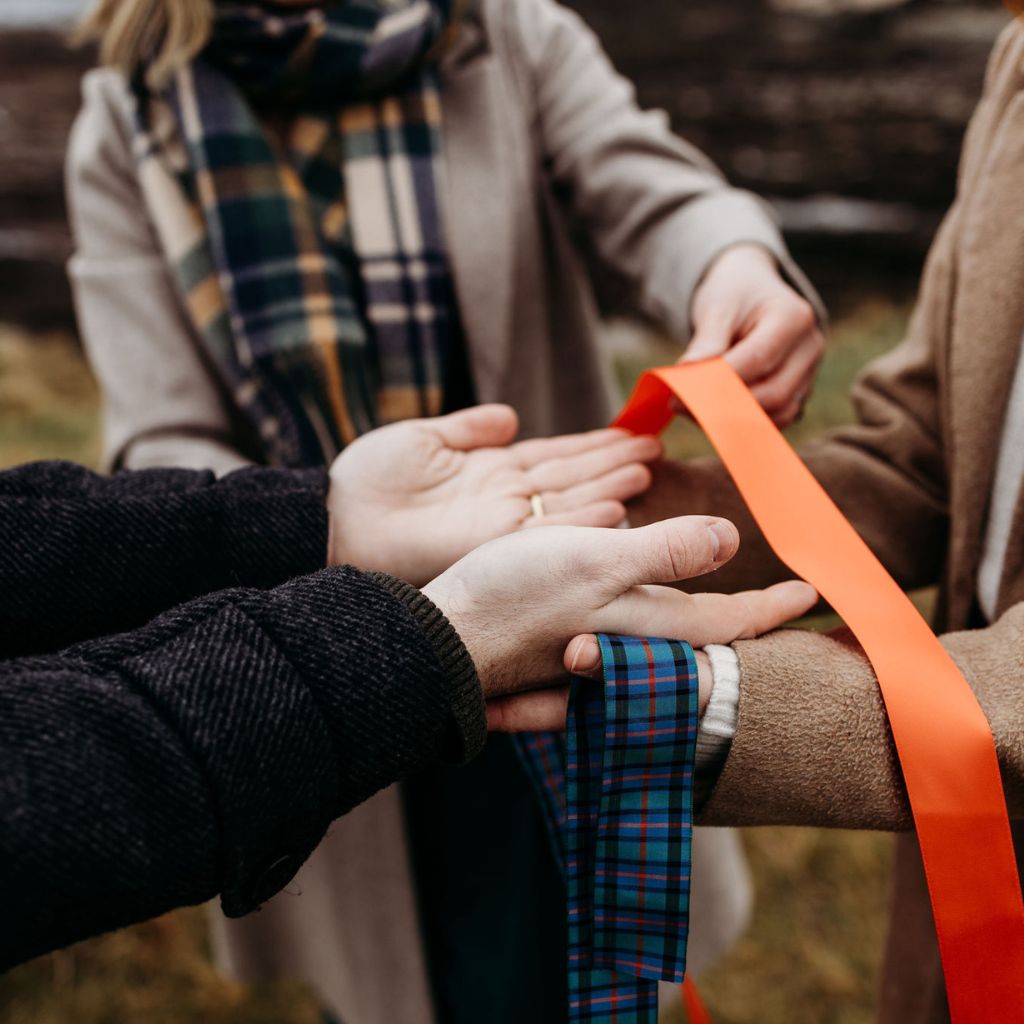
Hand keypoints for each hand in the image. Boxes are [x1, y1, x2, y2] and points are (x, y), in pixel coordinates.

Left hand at [328, 405, 661, 585]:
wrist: (334, 517)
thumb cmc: (367, 479)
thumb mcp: (423, 438)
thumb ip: (470, 428)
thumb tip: (510, 417)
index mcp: (487, 472)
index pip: (552, 456)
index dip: (591, 444)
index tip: (629, 431)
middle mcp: (502, 499)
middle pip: (569, 477)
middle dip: (611, 463)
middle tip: (654, 448)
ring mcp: (501, 523)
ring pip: (568, 504)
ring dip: (607, 488)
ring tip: (644, 470)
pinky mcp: (493, 546)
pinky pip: (548, 533)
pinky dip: (582, 523)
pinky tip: (614, 509)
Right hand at [421, 514, 816, 727]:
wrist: (441, 641)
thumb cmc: (514, 597)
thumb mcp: (595, 561)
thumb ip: (665, 553)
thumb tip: (732, 542)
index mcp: (646, 626)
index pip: (728, 621)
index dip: (773, 606)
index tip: (813, 593)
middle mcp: (629, 649)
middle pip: (704, 640)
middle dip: (747, 625)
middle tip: (781, 610)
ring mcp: (596, 656)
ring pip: (666, 644)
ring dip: (705, 628)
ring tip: (727, 610)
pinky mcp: (563, 655)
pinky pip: (627, 648)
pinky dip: (653, 636)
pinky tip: (646, 626)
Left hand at [685, 244, 824, 426]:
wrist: (752, 291)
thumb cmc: (734, 294)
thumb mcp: (717, 307)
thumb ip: (707, 342)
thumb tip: (687, 375)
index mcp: (794, 317)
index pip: (758, 360)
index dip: (718, 383)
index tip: (679, 395)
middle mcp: (810, 348)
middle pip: (772, 393)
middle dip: (724, 407)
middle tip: (680, 407)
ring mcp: (809, 373)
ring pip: (777, 414)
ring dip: (733, 421)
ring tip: (693, 410)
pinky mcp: (798, 393)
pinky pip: (775, 420)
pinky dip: (744, 425)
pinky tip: (711, 417)